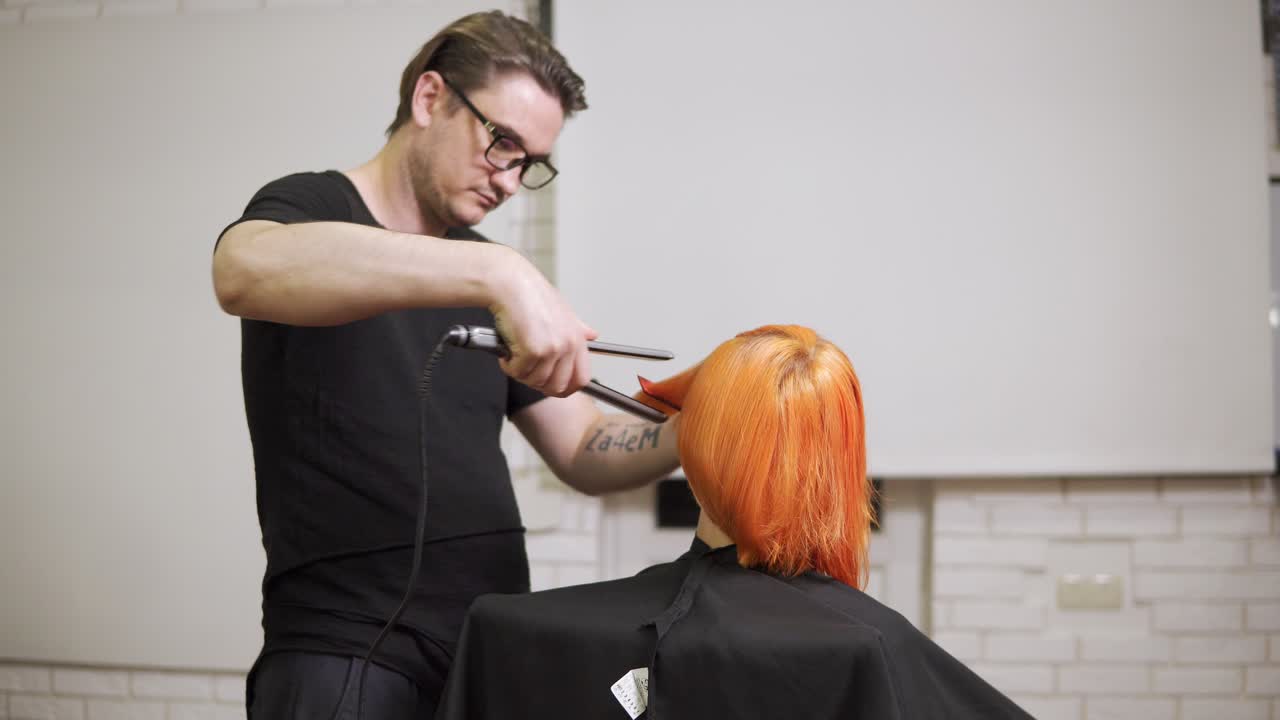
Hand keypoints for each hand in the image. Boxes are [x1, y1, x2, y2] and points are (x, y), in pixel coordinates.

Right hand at [488, 250, 597, 396]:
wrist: (510, 283)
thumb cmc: (531, 293)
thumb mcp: (562, 310)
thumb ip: (577, 327)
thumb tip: (592, 334)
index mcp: (577, 338)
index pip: (582, 379)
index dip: (565, 388)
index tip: (551, 387)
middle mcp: (568, 345)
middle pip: (558, 386)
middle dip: (538, 383)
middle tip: (526, 369)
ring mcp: (552, 349)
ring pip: (535, 381)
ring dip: (520, 372)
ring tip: (514, 353)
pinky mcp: (533, 350)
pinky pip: (518, 372)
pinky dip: (508, 365)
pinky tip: (506, 349)